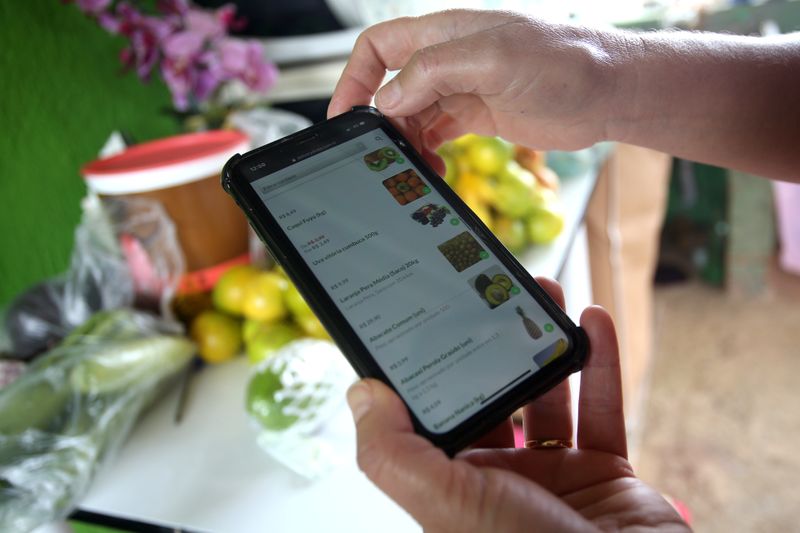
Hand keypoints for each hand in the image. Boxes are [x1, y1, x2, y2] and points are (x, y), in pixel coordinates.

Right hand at [328, 10, 621, 159]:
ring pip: (413, 115)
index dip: (355, 78)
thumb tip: (387, 100)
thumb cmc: (563, 61)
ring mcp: (464, 89)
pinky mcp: (480, 115)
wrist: (609, 91)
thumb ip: (433, 72)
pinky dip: (427, 151)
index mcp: (444, 34)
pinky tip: (431, 167)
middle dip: (380, 121)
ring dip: (404, 142)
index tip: (344, 115)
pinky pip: (438, 133)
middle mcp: (449, 60)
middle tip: (380, 155)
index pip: (379, 47)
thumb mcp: (492, 58)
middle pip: (392, 87)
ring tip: (410, 167)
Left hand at [345, 277, 688, 531]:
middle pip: (493, 395)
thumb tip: (361, 392)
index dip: (430, 367)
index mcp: (454, 487)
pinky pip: (602, 408)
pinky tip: (595, 321)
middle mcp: (500, 480)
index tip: (427, 317)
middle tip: (494, 293)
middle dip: (494, 344)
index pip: (434, 415)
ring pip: (549, 394)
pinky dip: (602, 363)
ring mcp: (555, 477)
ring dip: (547, 342)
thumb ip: (394, 452)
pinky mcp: (605, 473)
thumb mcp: (446, 503)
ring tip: (545, 292)